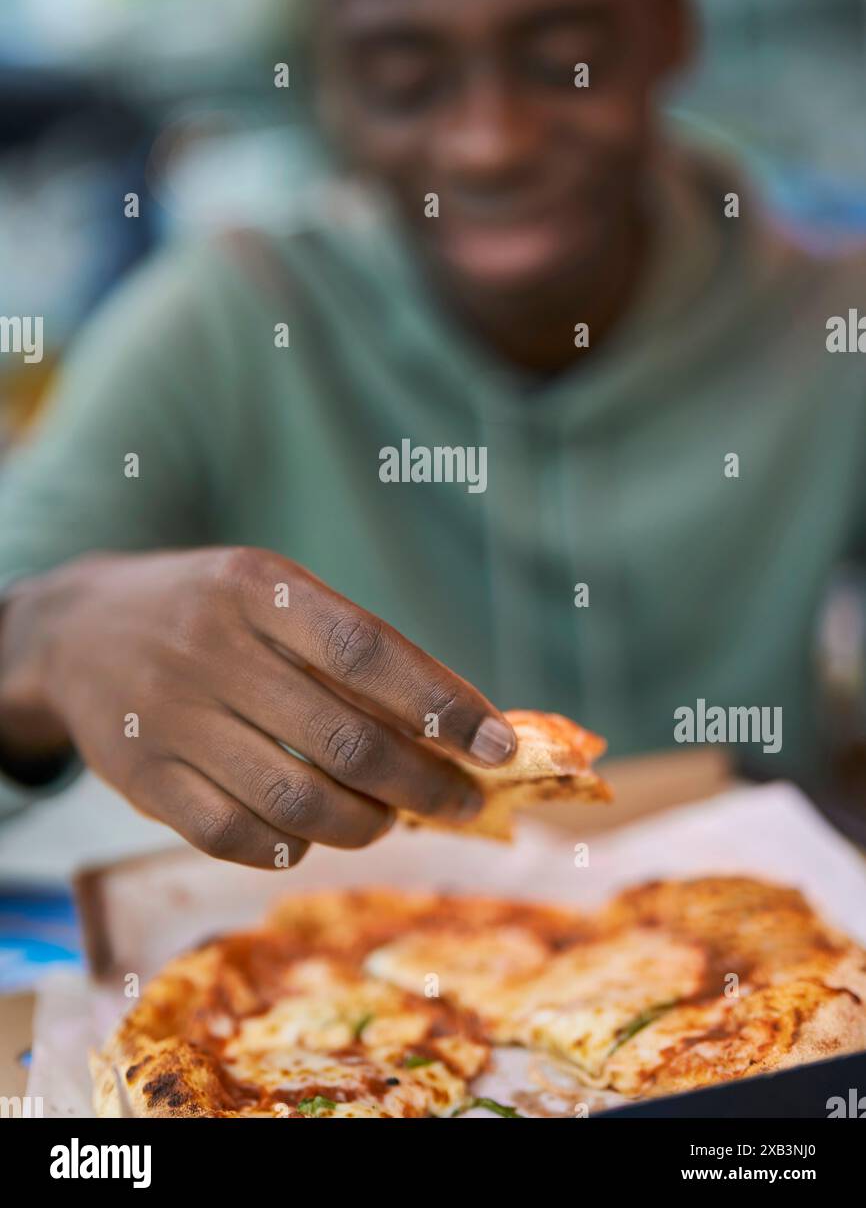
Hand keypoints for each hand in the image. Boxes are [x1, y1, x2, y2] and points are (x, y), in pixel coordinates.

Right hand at [0, 548, 515, 866]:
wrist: (78, 631)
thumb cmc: (210, 613)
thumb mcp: (270, 591)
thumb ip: (350, 649)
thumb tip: (455, 728)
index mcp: (256, 586)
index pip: (368, 651)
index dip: (443, 704)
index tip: (499, 746)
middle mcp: (211, 649)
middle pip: (344, 740)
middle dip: (424, 784)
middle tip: (463, 802)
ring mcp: (171, 719)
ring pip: (297, 803)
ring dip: (367, 824)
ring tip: (391, 818)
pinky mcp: (142, 780)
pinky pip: (237, 838)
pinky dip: (294, 847)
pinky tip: (317, 834)